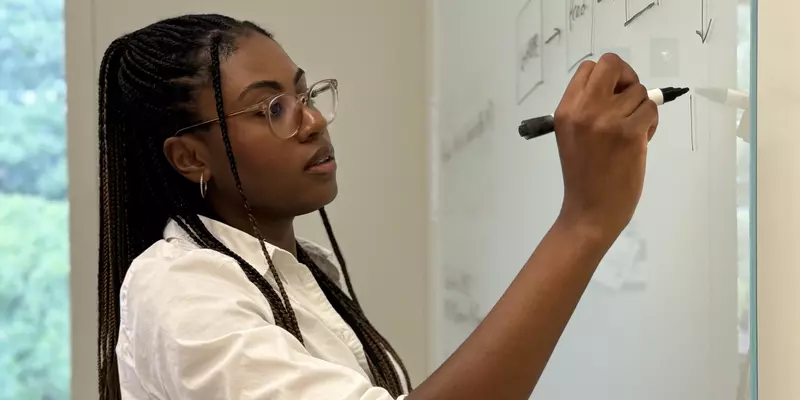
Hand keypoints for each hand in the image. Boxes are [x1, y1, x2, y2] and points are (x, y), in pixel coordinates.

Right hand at [553, 53, 658, 238]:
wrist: (589, 210)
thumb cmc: (583, 176)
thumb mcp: (572, 135)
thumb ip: (588, 109)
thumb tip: (620, 88)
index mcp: (565, 110)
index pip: (589, 67)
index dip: (607, 77)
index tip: (613, 95)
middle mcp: (583, 109)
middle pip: (612, 64)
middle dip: (627, 77)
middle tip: (628, 101)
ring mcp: (607, 120)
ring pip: (639, 91)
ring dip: (641, 108)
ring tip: (632, 132)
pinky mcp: (629, 133)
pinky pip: (651, 110)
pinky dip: (651, 123)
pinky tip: (640, 141)